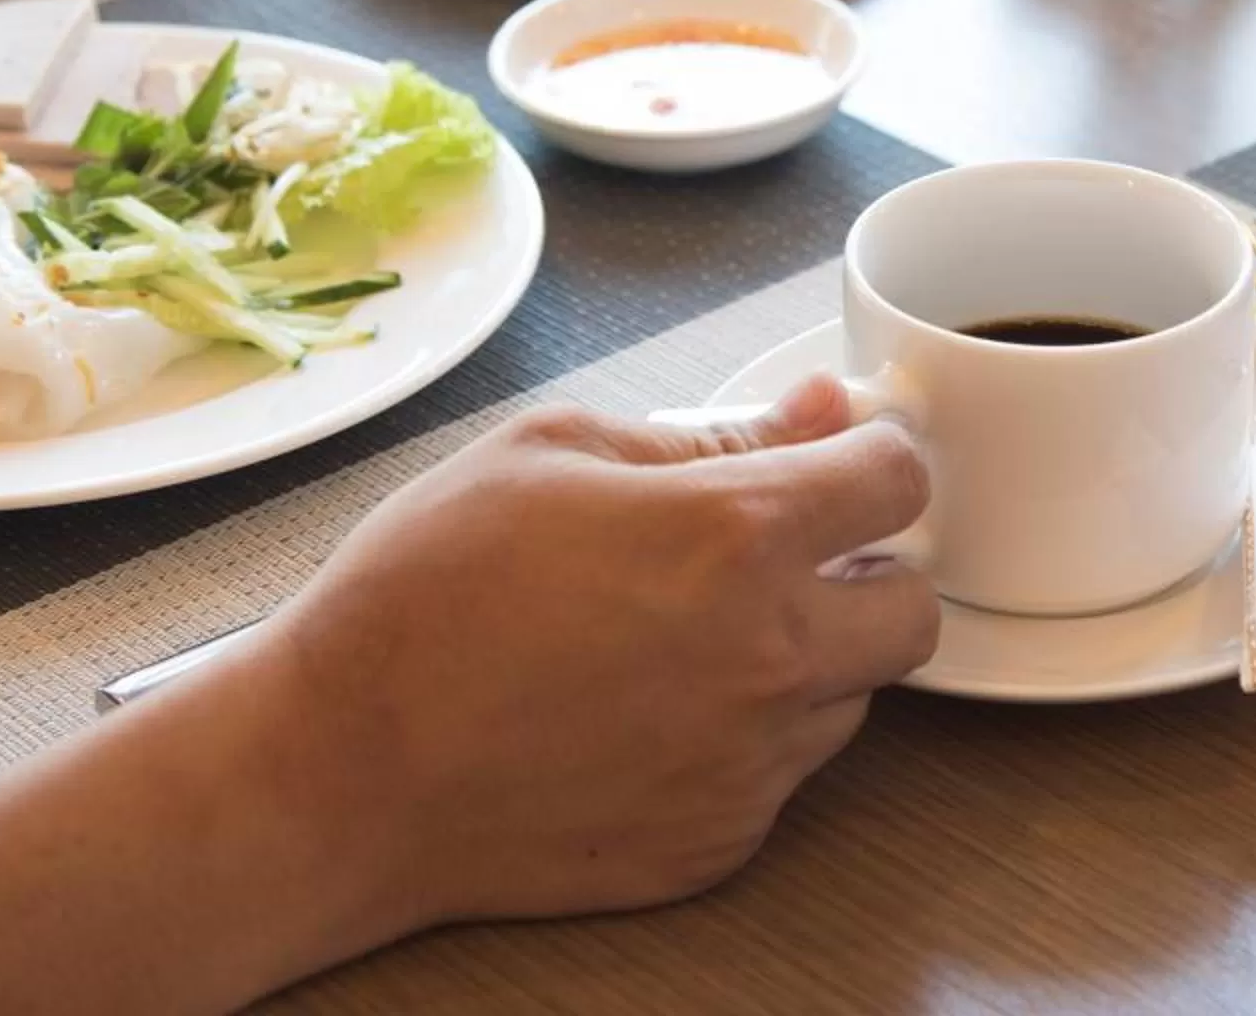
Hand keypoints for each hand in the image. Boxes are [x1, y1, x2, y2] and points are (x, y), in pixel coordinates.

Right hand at [241, 377, 937, 942]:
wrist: (341, 769)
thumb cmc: (425, 595)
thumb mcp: (552, 451)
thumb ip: (711, 431)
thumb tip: (816, 413)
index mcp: (737, 538)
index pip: (899, 482)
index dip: (875, 457)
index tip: (843, 461)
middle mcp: (769, 658)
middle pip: (914, 608)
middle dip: (869, 570)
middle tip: (784, 558)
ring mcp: (749, 764)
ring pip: (851, 697)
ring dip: (805, 659)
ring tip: (685, 638)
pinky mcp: (718, 843)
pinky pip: (779, 776)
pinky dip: (744, 739)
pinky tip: (647, 712)